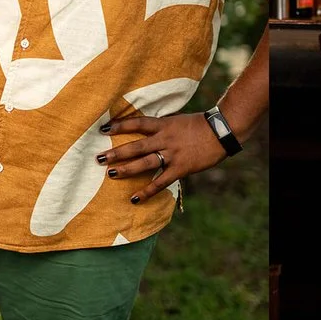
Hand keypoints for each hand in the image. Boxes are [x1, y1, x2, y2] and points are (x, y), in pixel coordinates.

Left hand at [99, 112, 227, 202]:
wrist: (222, 131)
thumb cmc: (201, 125)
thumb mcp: (178, 121)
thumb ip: (162, 127)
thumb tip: (147, 131)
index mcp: (164, 125)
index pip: (138, 123)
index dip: (120, 125)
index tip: (103, 129)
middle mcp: (165, 139)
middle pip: (136, 146)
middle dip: (116, 152)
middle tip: (98, 158)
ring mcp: (173, 154)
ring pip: (145, 162)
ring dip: (127, 169)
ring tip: (110, 174)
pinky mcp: (181, 168)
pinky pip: (161, 181)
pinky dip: (148, 190)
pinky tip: (135, 197)